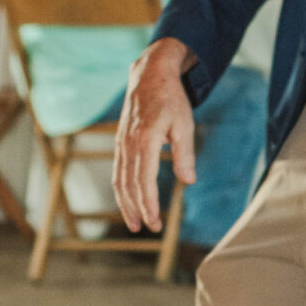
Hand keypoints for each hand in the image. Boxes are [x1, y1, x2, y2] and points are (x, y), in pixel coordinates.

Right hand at [113, 37, 195, 231]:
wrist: (150, 76)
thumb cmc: (171, 99)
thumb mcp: (184, 124)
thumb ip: (184, 154)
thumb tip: (188, 181)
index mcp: (144, 139)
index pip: (143, 179)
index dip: (147, 203)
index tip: (154, 221)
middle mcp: (128, 144)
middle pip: (129, 184)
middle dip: (137, 209)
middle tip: (149, 229)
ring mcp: (121, 143)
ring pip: (119, 180)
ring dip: (125, 204)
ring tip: (134, 224)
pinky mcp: (121, 143)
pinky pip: (118, 171)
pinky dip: (122, 190)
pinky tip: (128, 201)